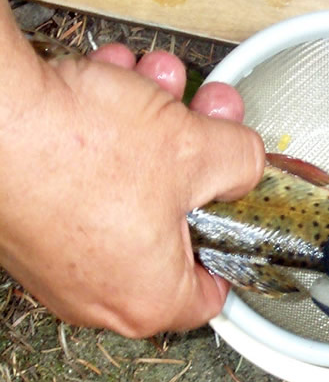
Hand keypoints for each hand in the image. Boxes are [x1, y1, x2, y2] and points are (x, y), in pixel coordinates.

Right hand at [0, 2, 264, 336]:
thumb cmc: (77, 148)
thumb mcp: (197, 150)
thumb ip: (242, 164)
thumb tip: (246, 165)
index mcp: (149, 298)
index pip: (214, 291)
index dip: (237, 241)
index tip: (240, 207)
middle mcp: (98, 292)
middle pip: (175, 223)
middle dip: (196, 157)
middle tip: (207, 118)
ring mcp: (57, 258)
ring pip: (131, 190)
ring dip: (152, 131)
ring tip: (159, 84)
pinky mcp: (29, 219)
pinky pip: (85, 180)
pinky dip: (104, 134)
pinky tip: (115, 83)